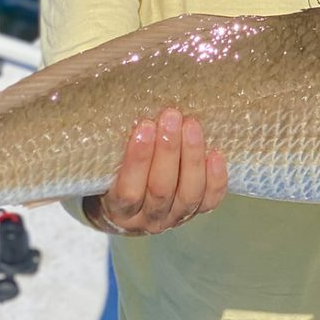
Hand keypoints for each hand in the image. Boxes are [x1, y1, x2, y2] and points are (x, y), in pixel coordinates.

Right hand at [84, 108, 227, 235]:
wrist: (129, 207)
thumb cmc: (113, 177)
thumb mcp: (104, 167)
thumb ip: (112, 147)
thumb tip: (111, 100)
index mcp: (119, 210)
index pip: (128, 191)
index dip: (138, 160)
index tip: (144, 127)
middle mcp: (147, 219)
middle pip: (161, 189)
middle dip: (168, 150)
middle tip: (170, 116)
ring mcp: (174, 218)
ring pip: (188, 194)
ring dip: (191, 157)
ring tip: (192, 125)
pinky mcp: (195, 213)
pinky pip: (210, 200)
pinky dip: (215, 178)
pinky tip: (215, 153)